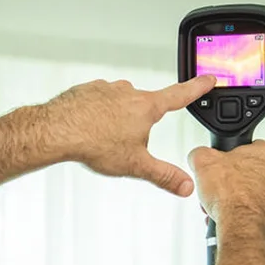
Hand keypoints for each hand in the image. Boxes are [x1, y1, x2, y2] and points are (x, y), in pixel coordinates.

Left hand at [42, 75, 215, 196]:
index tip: (208, 79)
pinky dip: (95, 115)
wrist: (56, 131)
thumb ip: (164, 176)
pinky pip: (96, 102)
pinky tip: (87, 130)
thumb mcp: (136, 165)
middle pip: (143, 107)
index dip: (197, 88)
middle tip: (122, 144)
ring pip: (118, 105)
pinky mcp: (85, 90)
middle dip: (138, 125)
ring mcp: (105, 88)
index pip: (180, 95)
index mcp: (145, 106)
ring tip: (101, 139)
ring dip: (114, 119)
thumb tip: (186, 185)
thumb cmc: (94, 143)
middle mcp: (127, 92)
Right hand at [187, 140, 264, 247]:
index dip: (228, 158)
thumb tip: (199, 156)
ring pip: (255, 195)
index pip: (248, 147)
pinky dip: (247, 216)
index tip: (220, 167)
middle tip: (219, 190)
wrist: (243, 227)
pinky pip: (260, 213)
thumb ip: (201, 153)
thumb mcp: (203, 161)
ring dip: (240, 200)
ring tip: (223, 207)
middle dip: (234, 182)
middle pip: (251, 173)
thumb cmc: (232, 195)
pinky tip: (233, 218)